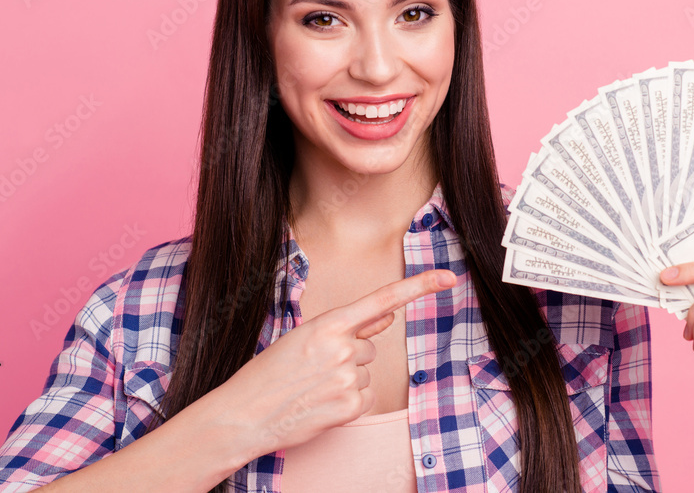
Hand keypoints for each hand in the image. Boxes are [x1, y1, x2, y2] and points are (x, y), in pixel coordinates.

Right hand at [208, 268, 456, 460]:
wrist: (244, 415)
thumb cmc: (270, 373)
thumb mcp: (305, 338)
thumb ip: (351, 327)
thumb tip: (388, 317)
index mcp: (327, 324)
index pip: (383, 299)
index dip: (419, 287)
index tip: (449, 278)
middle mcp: (342, 348)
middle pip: (370, 346)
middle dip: (348, 356)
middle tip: (313, 369)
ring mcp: (347, 378)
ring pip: (366, 372)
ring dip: (346, 380)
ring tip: (312, 387)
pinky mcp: (350, 408)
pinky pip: (366, 397)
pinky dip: (349, 403)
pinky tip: (321, 404)